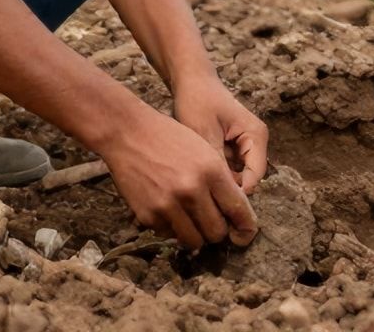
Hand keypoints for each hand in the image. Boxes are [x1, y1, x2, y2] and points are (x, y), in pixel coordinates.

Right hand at [98, 106, 258, 249]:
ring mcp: (169, 204)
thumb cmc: (169, 137)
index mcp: (212, 170)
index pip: (238, 210)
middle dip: (217, 231)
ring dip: (195, 234)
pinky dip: (171, 228)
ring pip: (194, 241)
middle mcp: (192, 190)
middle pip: (217, 233)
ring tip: (190, 220)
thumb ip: (220, 180)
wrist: (128, 132)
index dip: (245, 227)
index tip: (244, 235)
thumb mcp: (204, 150)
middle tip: (210, 222)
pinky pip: (168, 235)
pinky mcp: (148, 214)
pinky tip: (167, 209)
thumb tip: (233, 213)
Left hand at [171, 76, 269, 192]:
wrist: (190, 80)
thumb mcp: (205, 134)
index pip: (255, 177)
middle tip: (201, 197)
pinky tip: (196, 173)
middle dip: (227, 188)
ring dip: (219, 180)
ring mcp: (244, 145)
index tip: (214, 205)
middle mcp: (255, 142)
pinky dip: (213, 172)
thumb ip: (217, 164)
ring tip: (196, 183)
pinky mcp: (232, 147)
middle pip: (247, 178)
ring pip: (236, 176)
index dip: (237, 194)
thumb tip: (222, 195)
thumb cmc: (197, 101)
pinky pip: (227, 168)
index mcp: (256, 136)